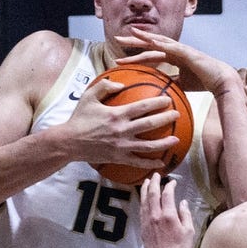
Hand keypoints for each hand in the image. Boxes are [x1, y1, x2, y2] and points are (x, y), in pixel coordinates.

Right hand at [59, 75, 177, 167]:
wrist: (69, 142)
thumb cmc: (79, 118)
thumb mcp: (88, 97)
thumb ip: (105, 86)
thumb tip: (121, 84)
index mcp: (116, 114)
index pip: (142, 107)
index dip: (157, 102)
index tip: (167, 99)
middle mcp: (122, 130)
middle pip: (150, 124)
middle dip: (166, 118)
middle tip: (176, 114)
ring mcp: (121, 146)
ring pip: (148, 146)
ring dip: (164, 142)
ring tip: (176, 139)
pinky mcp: (119, 158)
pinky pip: (138, 162)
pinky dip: (150, 163)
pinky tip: (161, 163)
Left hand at [114, 27, 241, 97]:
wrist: (221, 80)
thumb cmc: (203, 81)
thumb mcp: (181, 84)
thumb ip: (170, 83)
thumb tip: (158, 90)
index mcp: (173, 56)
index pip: (150, 54)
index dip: (135, 56)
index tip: (120, 59)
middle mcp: (175, 49)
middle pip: (150, 43)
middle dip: (133, 40)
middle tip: (116, 38)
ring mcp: (181, 48)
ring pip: (158, 41)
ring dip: (144, 37)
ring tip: (130, 34)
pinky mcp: (187, 51)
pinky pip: (171, 46)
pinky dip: (159, 42)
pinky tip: (149, 40)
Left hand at [139, 173, 194, 247]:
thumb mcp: (189, 231)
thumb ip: (185, 215)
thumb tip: (183, 202)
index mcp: (168, 215)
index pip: (167, 194)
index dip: (169, 186)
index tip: (173, 182)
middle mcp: (155, 216)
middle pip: (152, 194)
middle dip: (153, 182)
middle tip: (155, 175)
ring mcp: (147, 221)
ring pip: (144, 201)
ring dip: (145, 189)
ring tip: (146, 182)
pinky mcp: (142, 228)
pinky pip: (141, 210)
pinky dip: (142, 201)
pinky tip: (143, 198)